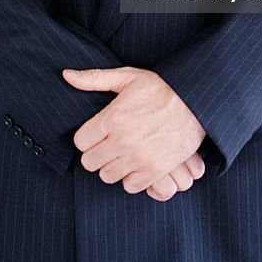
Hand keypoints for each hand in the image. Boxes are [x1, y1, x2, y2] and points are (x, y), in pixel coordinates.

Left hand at [63, 66, 205, 195]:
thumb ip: (94, 78)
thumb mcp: (127, 77)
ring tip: (122, 153)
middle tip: (107, 144)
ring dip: (112, 166)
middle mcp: (122, 141)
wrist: (195, 103)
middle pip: (90, 162)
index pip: (80, 142)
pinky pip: (130, 186)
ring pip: (107, 176)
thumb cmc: (161, 88)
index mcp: (112, 118)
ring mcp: (138, 158)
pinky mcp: (155, 170)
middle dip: (96, 153)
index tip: (96, 133)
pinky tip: (136, 162)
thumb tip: (66, 75)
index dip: (86, 137)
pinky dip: (130, 177)